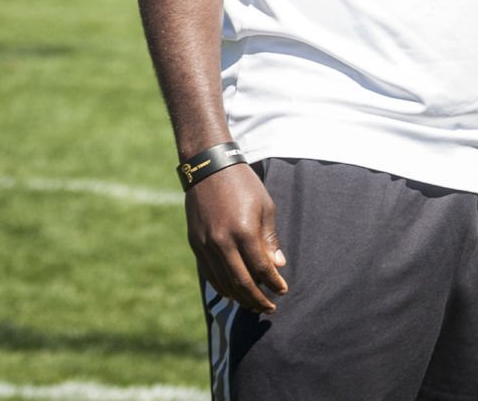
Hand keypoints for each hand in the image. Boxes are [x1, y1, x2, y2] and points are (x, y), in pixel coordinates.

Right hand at [185, 164, 287, 312]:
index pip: (261, 268)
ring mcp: (206, 245)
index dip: (274, 283)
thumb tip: (278, 266)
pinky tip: (233, 293)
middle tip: (269, 308)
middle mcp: (222, 242)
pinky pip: (209, 274)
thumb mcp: (265, 207)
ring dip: (240, 297)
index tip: (283, 290)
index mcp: (244, 231)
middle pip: (242, 282)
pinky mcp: (195, 244)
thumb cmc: (244, 185)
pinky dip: (222, 287)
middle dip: (257, 299)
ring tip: (253, 304)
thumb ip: (270, 239)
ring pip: (223, 282)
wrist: (209, 168)